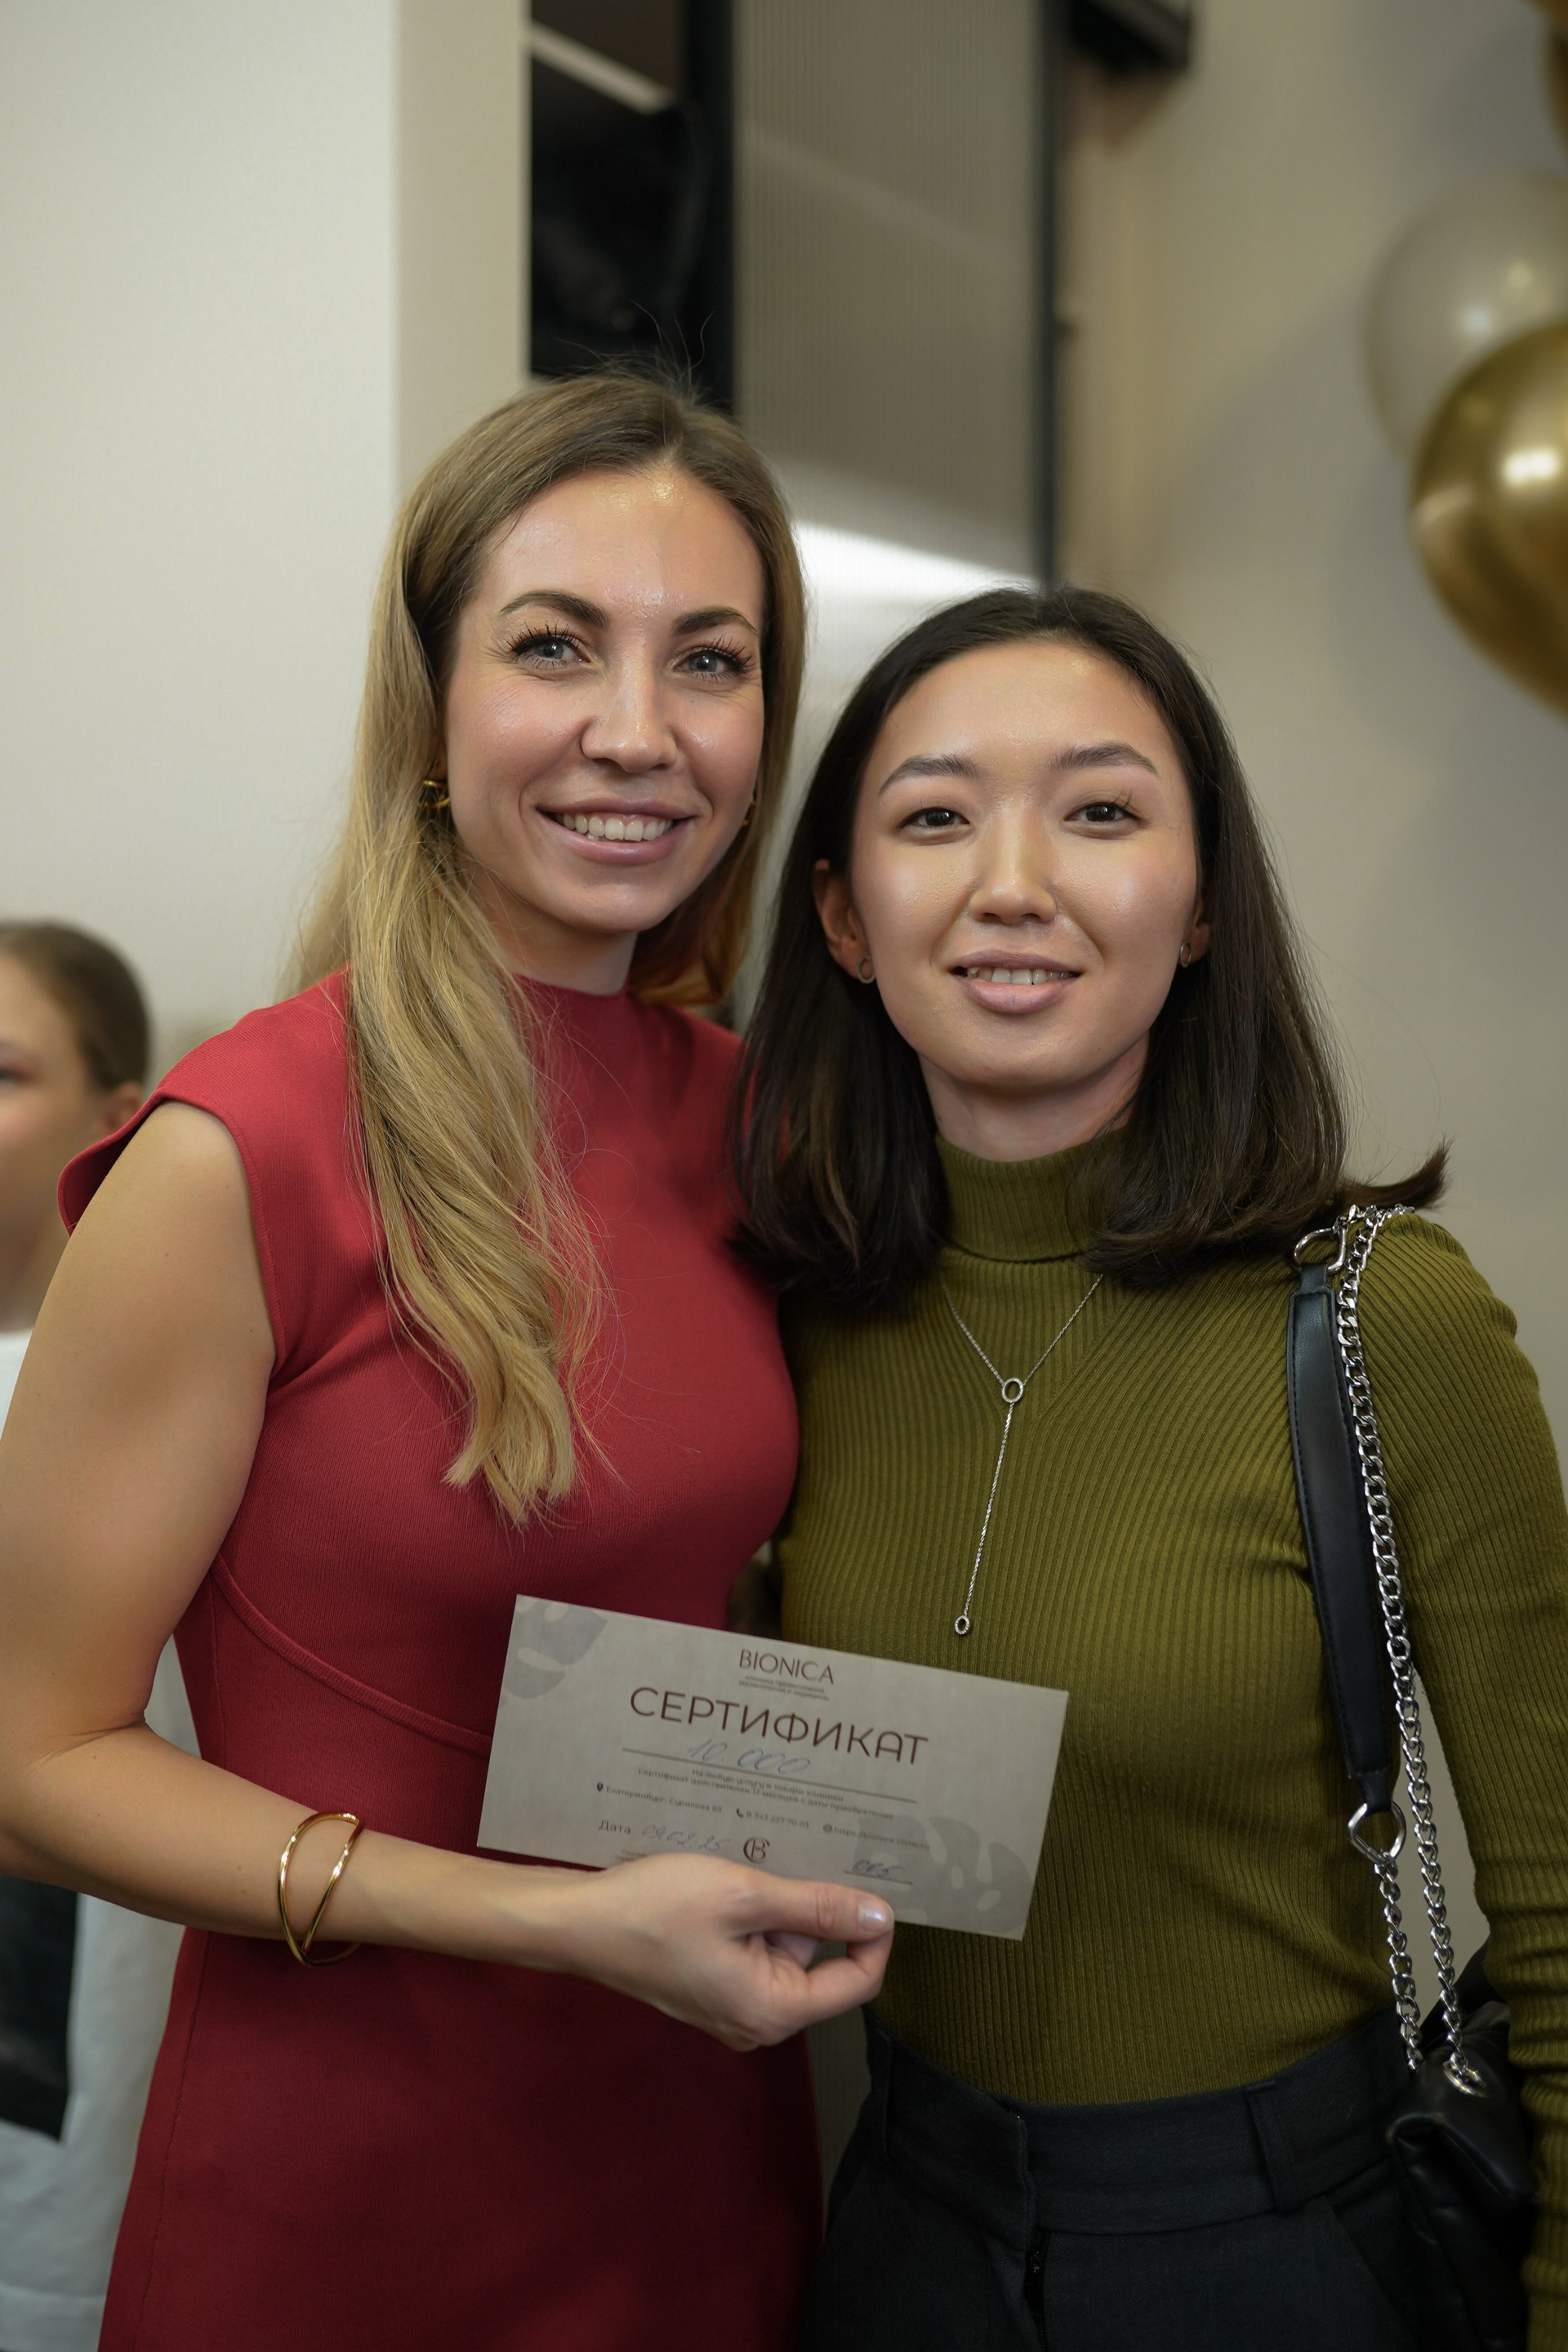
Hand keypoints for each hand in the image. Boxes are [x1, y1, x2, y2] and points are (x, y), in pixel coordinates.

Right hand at [545, 1853, 893, 2050]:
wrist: (578, 1923)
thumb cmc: (658, 1908)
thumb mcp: (744, 1895)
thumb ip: (816, 1908)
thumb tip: (882, 1916)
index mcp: (774, 2010)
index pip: (859, 1979)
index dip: (873, 1930)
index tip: (867, 1878)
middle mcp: (759, 2022)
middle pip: (819, 1962)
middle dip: (810, 1911)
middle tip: (787, 1860)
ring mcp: (732, 2008)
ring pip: (785, 1951)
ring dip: (777, 1908)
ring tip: (747, 1868)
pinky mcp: (712, 1989)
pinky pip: (754, 1952)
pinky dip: (752, 1917)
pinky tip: (727, 1884)